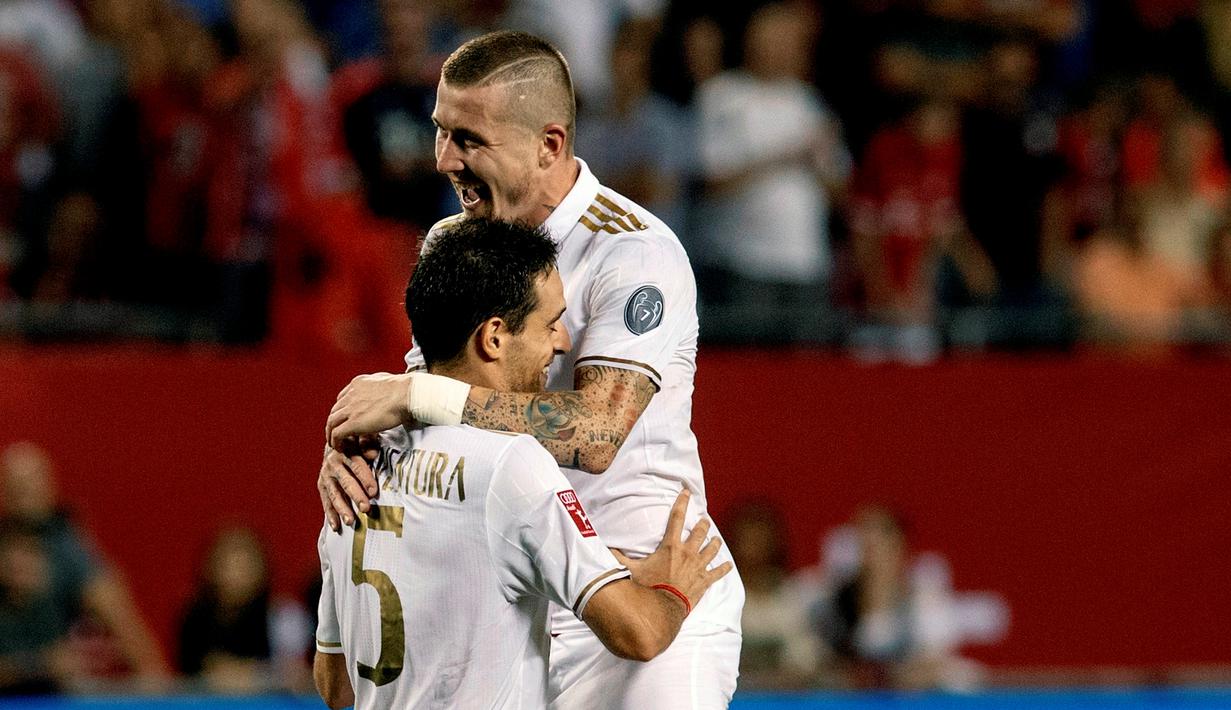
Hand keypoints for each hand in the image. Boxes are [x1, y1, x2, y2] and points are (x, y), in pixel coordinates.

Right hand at [317, 438, 379, 531]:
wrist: (336, 440)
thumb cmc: (357, 441)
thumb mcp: (364, 438)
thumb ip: (368, 444)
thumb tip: (373, 454)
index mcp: (345, 450)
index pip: (357, 466)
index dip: (365, 479)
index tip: (374, 491)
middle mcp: (333, 463)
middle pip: (346, 482)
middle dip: (356, 496)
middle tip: (366, 508)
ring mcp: (326, 475)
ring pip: (335, 494)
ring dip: (343, 509)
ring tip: (351, 521)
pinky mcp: (321, 485)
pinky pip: (326, 501)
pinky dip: (330, 514)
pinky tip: (336, 526)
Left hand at [326, 373, 413, 448]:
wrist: (407, 394)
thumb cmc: (404, 389)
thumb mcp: (386, 380)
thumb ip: (379, 384)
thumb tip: (385, 385)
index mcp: (358, 384)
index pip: (342, 398)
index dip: (342, 410)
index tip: (345, 418)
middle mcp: (351, 395)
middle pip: (335, 410)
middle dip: (335, 422)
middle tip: (337, 432)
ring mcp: (350, 409)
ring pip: (332, 422)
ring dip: (331, 434)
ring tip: (334, 443)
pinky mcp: (353, 423)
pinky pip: (337, 434)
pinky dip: (335, 442)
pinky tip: (339, 448)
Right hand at [611, 490, 731, 611]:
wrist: (664, 609)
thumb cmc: (647, 588)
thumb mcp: (630, 571)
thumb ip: (617, 558)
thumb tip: (604, 547)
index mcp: (671, 546)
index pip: (676, 518)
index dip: (682, 502)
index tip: (687, 491)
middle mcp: (687, 553)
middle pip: (699, 532)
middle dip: (702, 524)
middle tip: (704, 519)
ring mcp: (698, 567)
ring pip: (712, 549)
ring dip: (715, 543)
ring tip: (716, 539)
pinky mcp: (704, 581)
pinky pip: (718, 573)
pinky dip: (724, 568)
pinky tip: (729, 565)